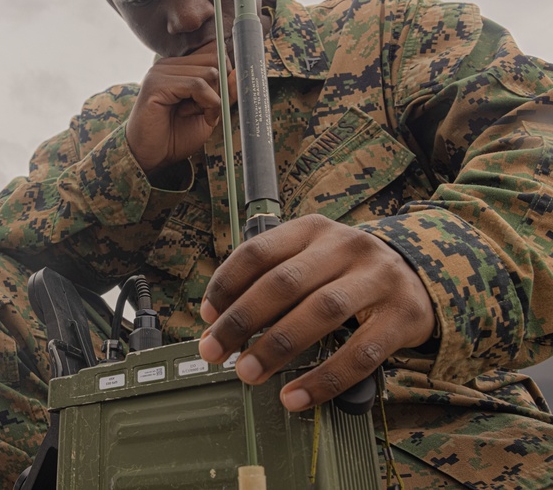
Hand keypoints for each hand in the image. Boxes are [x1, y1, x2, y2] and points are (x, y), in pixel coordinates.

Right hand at [126, 43, 236, 175]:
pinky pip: (197, 85)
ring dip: (213, 99)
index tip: (220, 99)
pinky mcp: (157, 84)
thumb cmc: (175, 136)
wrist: (150, 157)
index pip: (213, 52)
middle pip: (215, 59)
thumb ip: (225, 93)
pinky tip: (196, 116)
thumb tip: (238, 74)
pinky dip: (207, 104)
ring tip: (197, 114)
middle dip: (221, 87)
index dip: (225, 74)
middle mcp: (169, 64)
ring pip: (210, 72)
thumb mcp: (209, 113)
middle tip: (209, 110)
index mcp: (179, 67)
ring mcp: (161, 72)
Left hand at [197, 214, 435, 411]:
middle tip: (215, 352)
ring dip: (277, 346)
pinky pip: (360, 353)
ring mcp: (378, 278)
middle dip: (242, 320)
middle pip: (284, 282)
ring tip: (248, 373)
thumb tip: (216, 324)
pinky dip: (323, 378)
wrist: (420, 276)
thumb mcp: (309, 261)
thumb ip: (267, 283)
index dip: (226, 285)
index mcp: (312, 229)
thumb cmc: (346, 273)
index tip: (206, 318)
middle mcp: (345, 246)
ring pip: (321, 312)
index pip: (258, 252)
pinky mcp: (404, 316)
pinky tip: (296, 396)